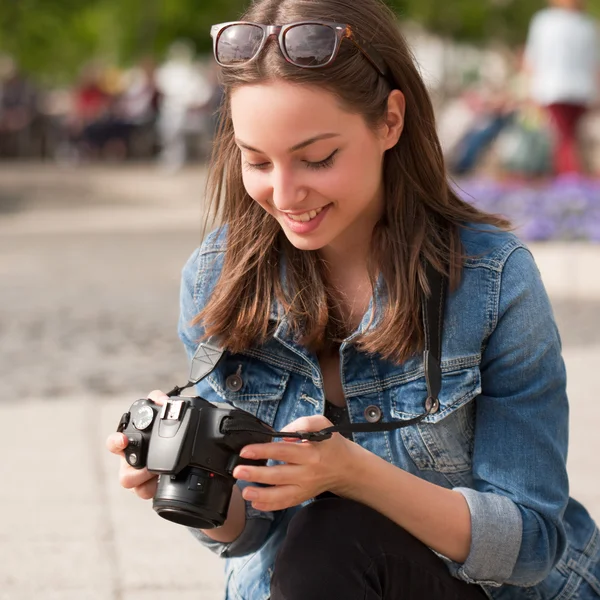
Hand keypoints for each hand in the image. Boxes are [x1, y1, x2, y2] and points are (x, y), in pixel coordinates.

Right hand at [105, 390, 167, 499]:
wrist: (178, 448)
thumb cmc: (162, 430)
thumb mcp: (163, 412)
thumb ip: (160, 400)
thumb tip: (161, 399)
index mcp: (130, 443)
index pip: (114, 443)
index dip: (116, 443)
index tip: (123, 440)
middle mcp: (130, 462)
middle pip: (124, 476)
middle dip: (136, 473)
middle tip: (150, 468)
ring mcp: (138, 478)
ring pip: (136, 489)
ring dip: (147, 481)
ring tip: (160, 474)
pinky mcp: (148, 488)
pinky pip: (147, 494)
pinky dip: (155, 489)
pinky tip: (165, 482)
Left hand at [232, 415, 358, 511]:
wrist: (348, 468)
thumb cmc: (332, 444)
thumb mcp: (322, 424)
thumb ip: (303, 424)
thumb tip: (283, 434)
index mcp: (311, 453)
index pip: (283, 451)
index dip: (263, 450)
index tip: (246, 451)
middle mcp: (307, 473)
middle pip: (279, 475)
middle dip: (256, 474)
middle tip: (238, 471)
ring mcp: (305, 487)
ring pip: (281, 494)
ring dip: (261, 494)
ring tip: (245, 492)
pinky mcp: (303, 496)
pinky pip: (286, 503)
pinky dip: (270, 505)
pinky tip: (256, 503)